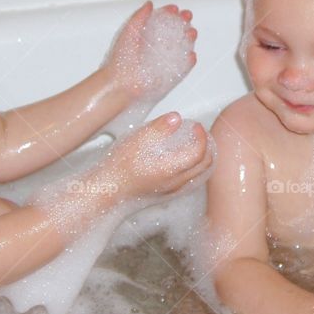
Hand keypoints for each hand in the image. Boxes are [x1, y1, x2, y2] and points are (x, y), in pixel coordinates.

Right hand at [92, 112, 212, 201]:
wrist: (106, 190)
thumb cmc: (118, 167)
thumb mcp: (138, 140)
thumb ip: (159, 127)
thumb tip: (177, 118)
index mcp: (171, 168)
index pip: (200, 152)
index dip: (202, 136)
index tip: (196, 125)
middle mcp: (176, 183)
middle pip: (205, 165)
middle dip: (207, 147)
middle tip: (200, 133)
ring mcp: (172, 191)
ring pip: (199, 175)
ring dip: (203, 158)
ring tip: (196, 145)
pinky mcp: (165, 195)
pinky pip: (190, 182)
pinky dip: (195, 169)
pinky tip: (184, 161)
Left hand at [103, 2, 196, 101]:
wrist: (121, 83)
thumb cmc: (120, 59)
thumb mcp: (129, 32)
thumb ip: (139, 17)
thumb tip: (149, 4)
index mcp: (148, 36)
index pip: (162, 21)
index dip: (170, 13)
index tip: (174, 8)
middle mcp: (158, 47)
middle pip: (176, 31)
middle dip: (184, 22)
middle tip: (187, 16)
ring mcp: (165, 60)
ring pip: (182, 46)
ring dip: (189, 38)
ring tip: (191, 32)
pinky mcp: (170, 75)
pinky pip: (183, 67)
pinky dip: (188, 61)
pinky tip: (191, 54)